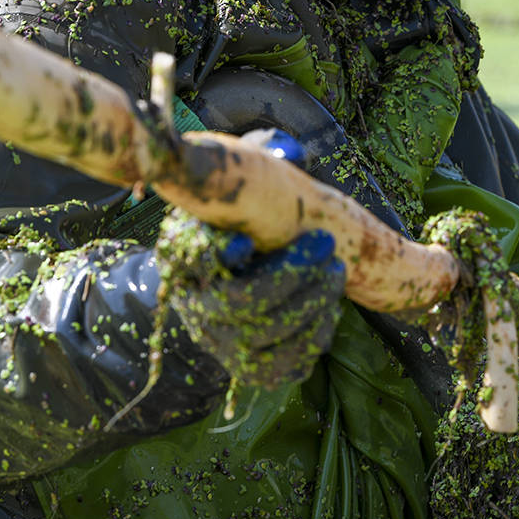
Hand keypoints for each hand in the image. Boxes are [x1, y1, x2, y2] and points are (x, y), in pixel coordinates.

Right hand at [161, 129, 346, 392]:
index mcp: (183, 260)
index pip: (194, 261)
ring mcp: (222, 344)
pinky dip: (313, 338)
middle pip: (240, 303)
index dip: (217, 256)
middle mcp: (196, 307)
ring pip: (266, 337)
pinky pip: (284, 366)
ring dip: (310, 304)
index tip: (246, 242)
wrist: (235, 279)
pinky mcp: (250, 368)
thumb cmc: (239, 226)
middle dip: (290, 273)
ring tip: (334, 272)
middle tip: (325, 245)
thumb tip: (279, 150)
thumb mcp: (235, 196)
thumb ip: (248, 173)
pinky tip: (328, 310)